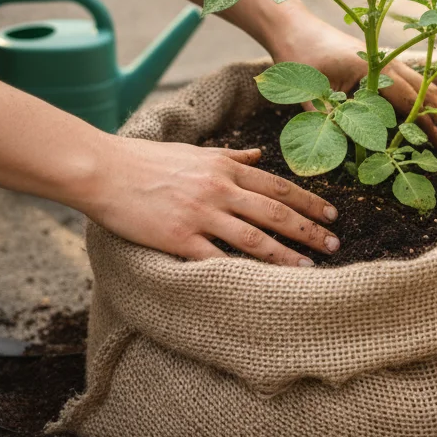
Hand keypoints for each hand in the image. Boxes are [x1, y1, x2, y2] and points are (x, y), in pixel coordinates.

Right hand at [83, 137, 340, 265]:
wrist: (102, 170)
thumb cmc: (144, 160)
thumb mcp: (193, 151)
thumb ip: (229, 155)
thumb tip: (258, 154)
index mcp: (223, 167)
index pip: (277, 185)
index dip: (308, 202)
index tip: (332, 216)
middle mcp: (218, 189)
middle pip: (275, 212)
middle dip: (309, 231)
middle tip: (334, 246)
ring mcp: (200, 214)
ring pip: (255, 238)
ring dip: (287, 256)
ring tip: (310, 270)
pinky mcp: (179, 238)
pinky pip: (218, 259)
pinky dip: (243, 273)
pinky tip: (262, 285)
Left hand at [269, 16, 436, 153]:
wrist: (292, 28)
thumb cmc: (298, 59)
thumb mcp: (310, 95)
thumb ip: (331, 123)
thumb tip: (352, 158)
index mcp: (371, 67)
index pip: (410, 99)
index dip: (430, 125)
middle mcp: (386, 62)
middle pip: (426, 92)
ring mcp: (386, 62)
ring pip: (422, 89)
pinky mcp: (380, 66)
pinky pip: (409, 87)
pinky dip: (422, 106)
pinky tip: (428, 125)